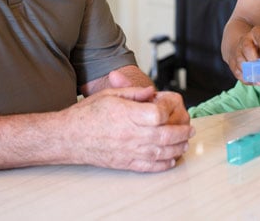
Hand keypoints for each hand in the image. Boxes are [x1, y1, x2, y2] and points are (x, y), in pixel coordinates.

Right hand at [64, 85, 193, 171]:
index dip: (169, 108)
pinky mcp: (126, 163)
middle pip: (166, 134)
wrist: (69, 137)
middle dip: (182, 131)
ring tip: (185, 142)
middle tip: (190, 128)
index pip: (159, 113)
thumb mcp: (110, 94)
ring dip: (178, 147)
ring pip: (162, 152)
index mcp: (128, 114)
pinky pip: (150, 166)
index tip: (170, 104)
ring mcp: (130, 150)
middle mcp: (131, 134)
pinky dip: (164, 164)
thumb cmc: (87, 114)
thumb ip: (133, 92)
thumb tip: (151, 91)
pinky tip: (171, 159)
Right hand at [223, 25, 259, 81]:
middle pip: (247, 49)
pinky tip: (256, 81)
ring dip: (251, 72)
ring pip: (240, 61)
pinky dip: (246, 78)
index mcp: (257, 33)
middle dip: (255, 61)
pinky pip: (237, 72)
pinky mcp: (233, 62)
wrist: (249, 45)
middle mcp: (245, 40)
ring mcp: (237, 50)